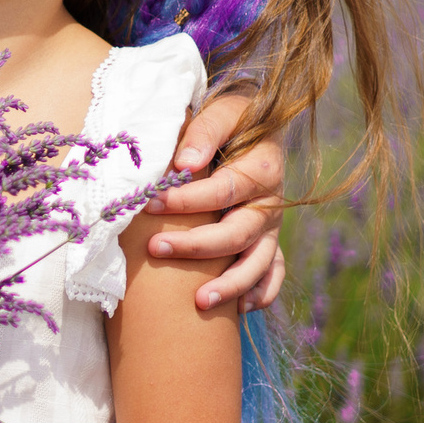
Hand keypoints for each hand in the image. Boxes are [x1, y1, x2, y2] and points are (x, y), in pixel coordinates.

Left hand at [144, 91, 286, 313]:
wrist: (255, 126)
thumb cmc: (231, 120)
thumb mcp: (222, 112)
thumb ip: (204, 131)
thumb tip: (184, 163)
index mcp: (262, 169)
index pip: (223, 191)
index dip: (186, 199)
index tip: (149, 202)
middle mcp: (271, 203)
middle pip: (238, 234)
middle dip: (196, 245)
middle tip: (155, 248)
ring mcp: (272, 228)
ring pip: (258, 263)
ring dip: (231, 285)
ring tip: (199, 302)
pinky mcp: (270, 242)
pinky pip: (274, 275)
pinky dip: (260, 294)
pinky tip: (236, 310)